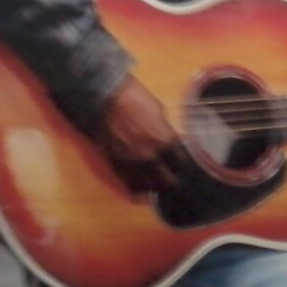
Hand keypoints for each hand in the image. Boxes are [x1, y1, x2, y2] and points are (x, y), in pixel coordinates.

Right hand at [96, 74, 190, 192]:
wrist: (106, 98)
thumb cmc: (136, 99)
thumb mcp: (159, 112)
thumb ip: (166, 131)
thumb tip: (171, 142)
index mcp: (165, 141)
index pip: (180, 163)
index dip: (180, 164)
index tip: (179, 164)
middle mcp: (151, 157)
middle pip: (167, 181)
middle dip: (171, 181)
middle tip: (171, 178)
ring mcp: (132, 164)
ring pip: (147, 188)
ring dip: (153, 187)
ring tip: (156, 183)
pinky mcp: (116, 166)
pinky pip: (130, 185)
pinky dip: (137, 187)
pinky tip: (141, 185)